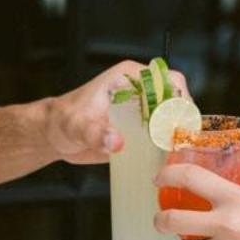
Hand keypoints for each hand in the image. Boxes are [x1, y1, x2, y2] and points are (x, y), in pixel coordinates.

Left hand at [41, 61, 190, 164]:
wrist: (55, 135)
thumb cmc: (63, 121)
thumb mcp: (77, 126)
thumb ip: (95, 133)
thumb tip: (116, 142)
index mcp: (129, 77)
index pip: (169, 79)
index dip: (182, 98)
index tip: (182, 123)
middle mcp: (141, 91)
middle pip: (178, 101)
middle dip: (185, 122)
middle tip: (181, 146)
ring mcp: (142, 110)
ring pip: (174, 118)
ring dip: (180, 135)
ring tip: (178, 155)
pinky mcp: (140, 128)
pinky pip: (164, 134)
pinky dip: (169, 146)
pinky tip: (169, 161)